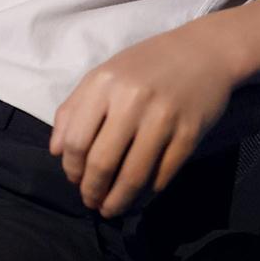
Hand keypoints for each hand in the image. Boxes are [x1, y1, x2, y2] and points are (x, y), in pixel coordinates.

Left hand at [48, 22, 238, 217]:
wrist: (203, 51)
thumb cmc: (146, 65)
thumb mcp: (104, 75)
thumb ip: (74, 109)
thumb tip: (56, 152)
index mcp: (104, 84)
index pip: (77, 141)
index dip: (72, 169)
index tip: (75, 180)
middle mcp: (132, 100)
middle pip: (102, 163)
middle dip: (92, 191)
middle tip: (91, 201)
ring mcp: (163, 118)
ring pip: (133, 176)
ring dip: (118, 201)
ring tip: (111, 208)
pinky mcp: (189, 134)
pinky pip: (163, 175)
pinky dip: (148, 192)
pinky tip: (139, 195)